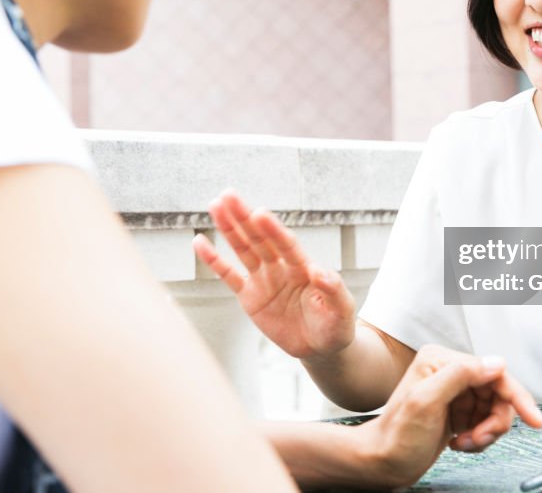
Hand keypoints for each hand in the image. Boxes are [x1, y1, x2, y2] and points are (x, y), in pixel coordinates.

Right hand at [193, 189, 355, 359]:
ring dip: (229, 228)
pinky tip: (199, 241)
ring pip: (243, 249)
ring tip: (215, 205)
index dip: (273, 229)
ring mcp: (264, 279)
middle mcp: (282, 267)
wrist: (319, 346)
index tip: (260, 212)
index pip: (286, 244)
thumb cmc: (335, 325)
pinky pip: (229, 276)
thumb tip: (321, 271)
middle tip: (229, 194)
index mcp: (304, 267)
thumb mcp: (342, 309)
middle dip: (245, 217)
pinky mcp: (250, 296)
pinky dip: (214, 260)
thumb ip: (334, 289)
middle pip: (260, 238)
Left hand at [357, 344, 541, 488]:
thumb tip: (496, 362)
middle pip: (498, 392)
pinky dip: (480, 437)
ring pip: (495, 409)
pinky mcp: (458, 410)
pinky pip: (486, 422)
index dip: (516, 396)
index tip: (534, 420)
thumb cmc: (397, 436)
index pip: (493, 372)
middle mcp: (450, 371)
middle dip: (495, 421)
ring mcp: (455, 392)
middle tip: (480, 439)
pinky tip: (460, 443)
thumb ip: (460, 376)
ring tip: (465, 443)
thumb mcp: (426, 402)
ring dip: (486, 432)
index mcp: (442, 360)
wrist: (383, 463)